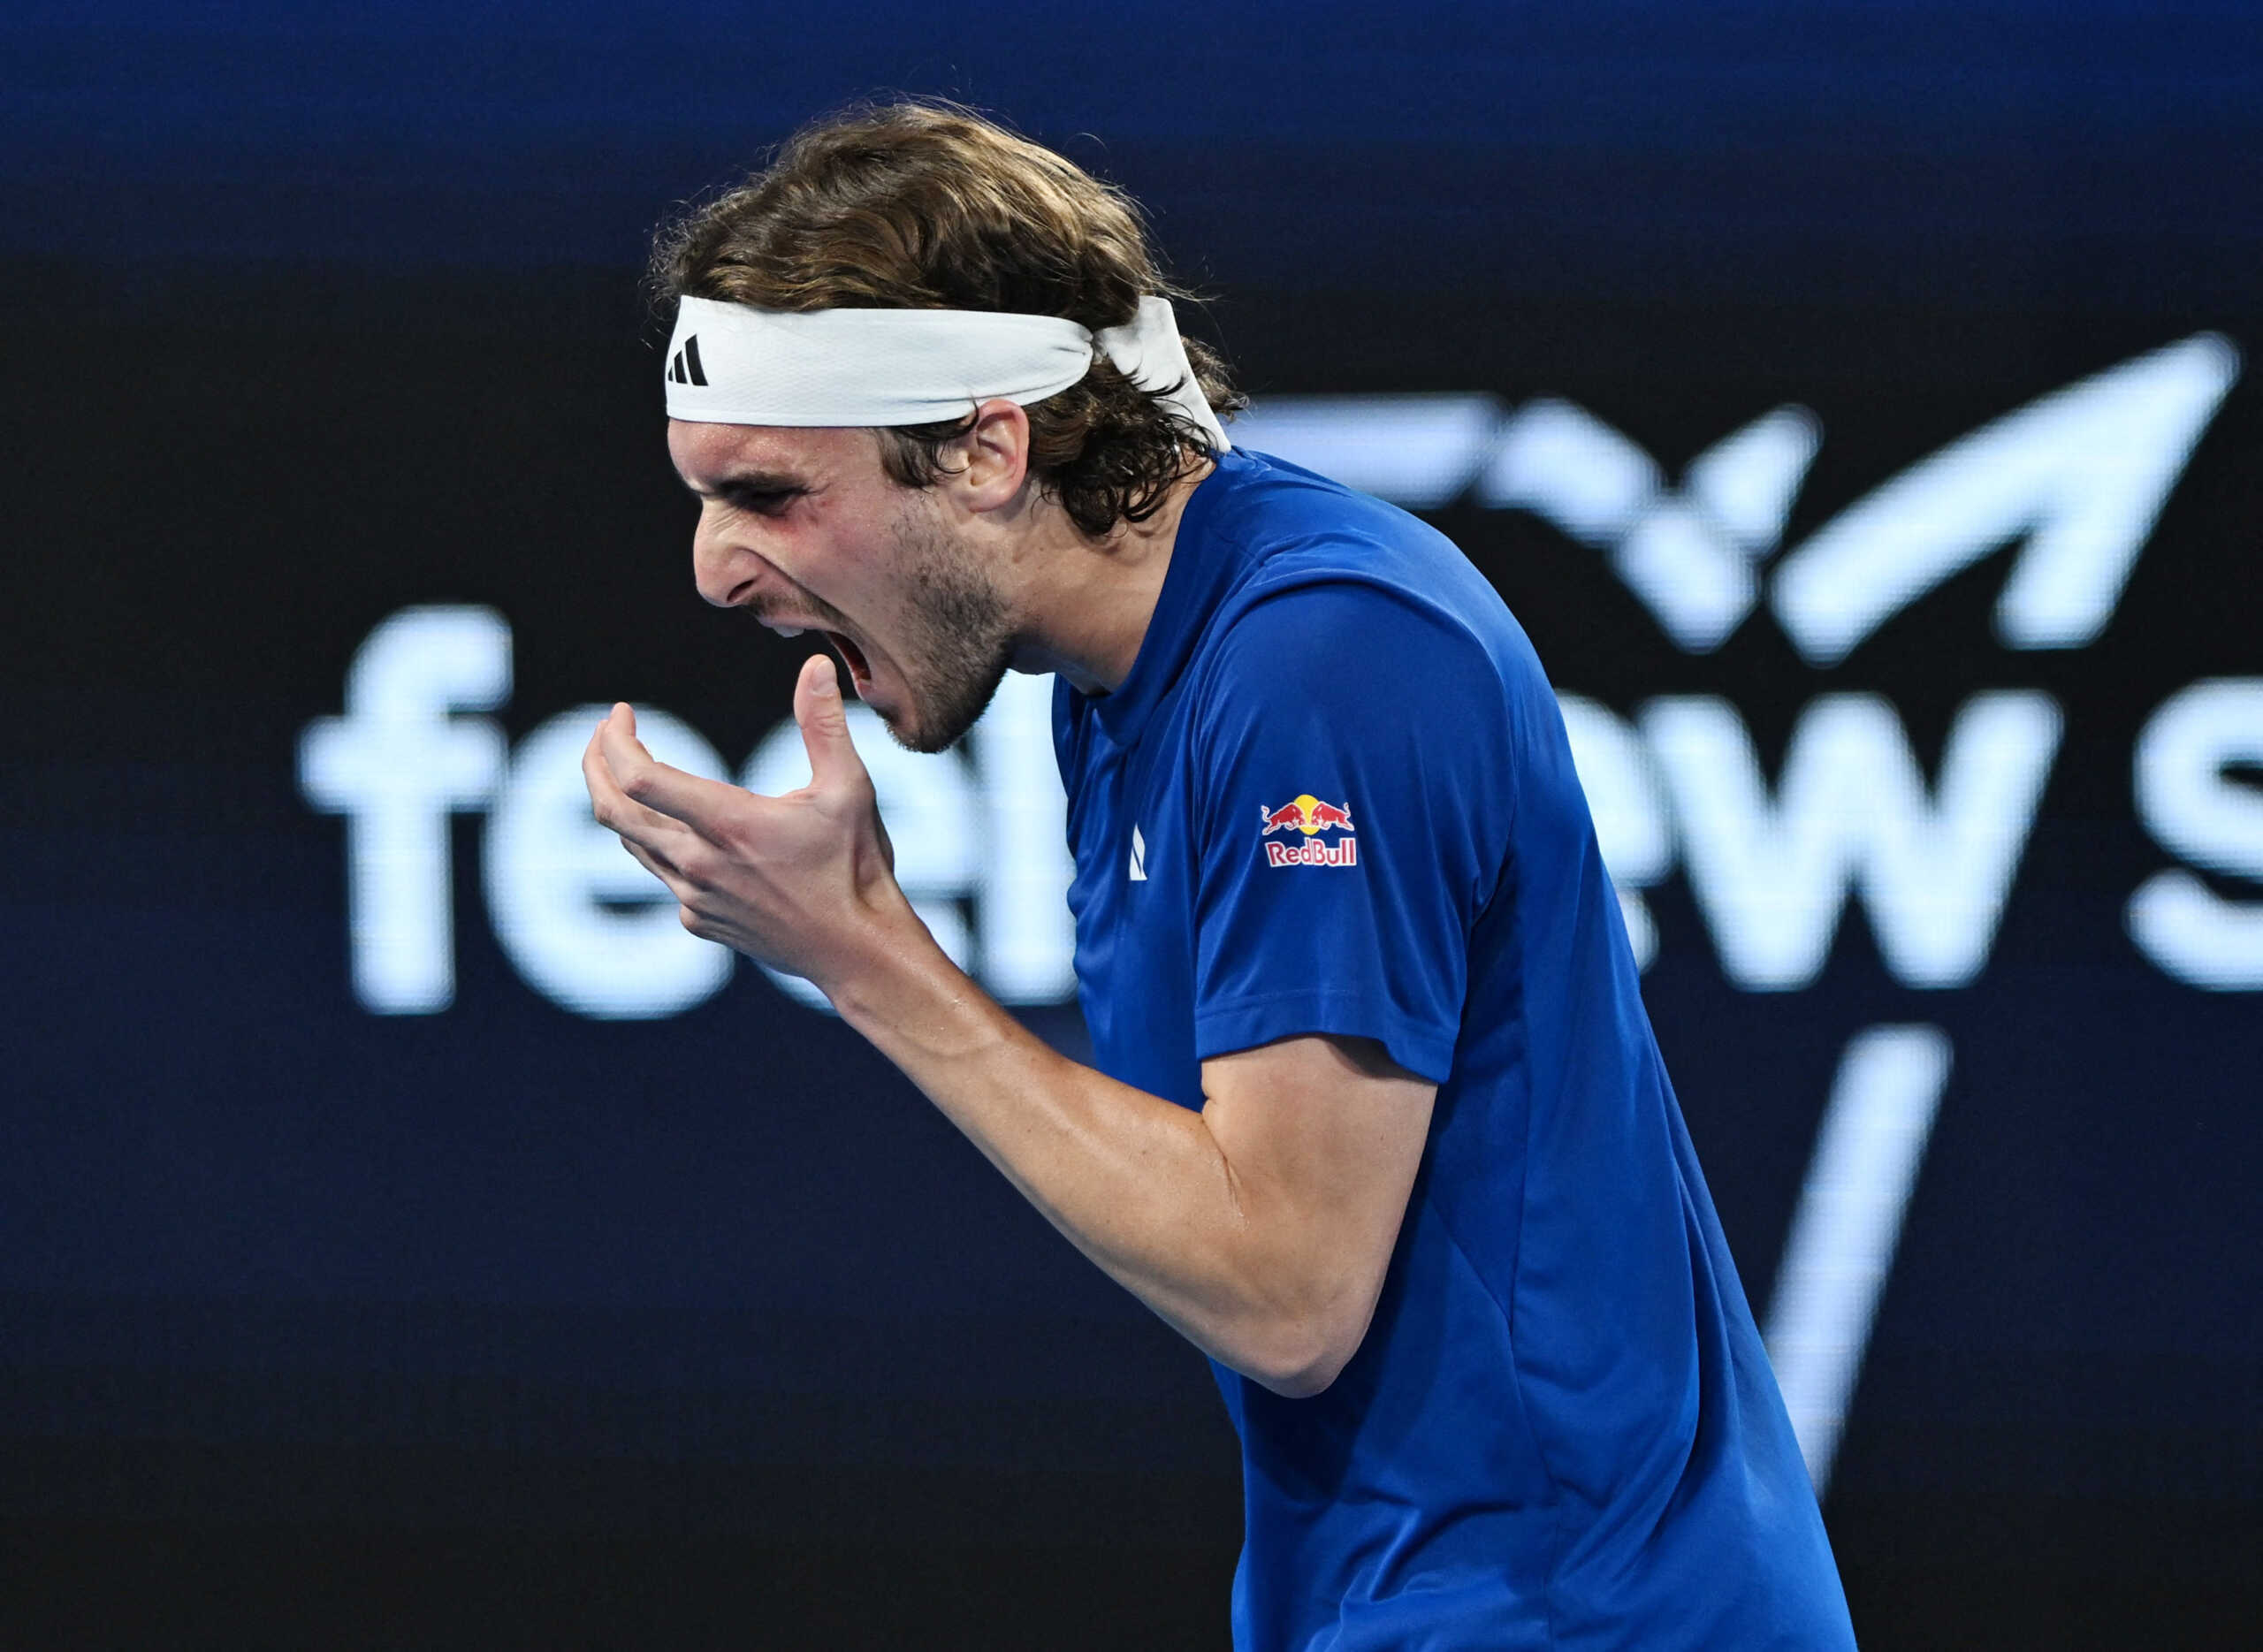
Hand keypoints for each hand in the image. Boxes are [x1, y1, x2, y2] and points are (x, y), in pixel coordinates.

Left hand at [581, 653, 911, 995]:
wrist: (857, 951)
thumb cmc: (857, 868)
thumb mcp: (849, 789)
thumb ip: (823, 724)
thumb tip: (818, 666)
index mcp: (728, 825)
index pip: (639, 779)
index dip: (616, 741)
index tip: (622, 713)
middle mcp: (699, 865)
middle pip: (612, 812)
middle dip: (595, 763)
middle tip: (603, 733)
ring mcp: (694, 898)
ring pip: (633, 843)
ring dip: (621, 802)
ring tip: (630, 770)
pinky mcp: (699, 921)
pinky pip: (662, 875)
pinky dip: (659, 843)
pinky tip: (685, 830)